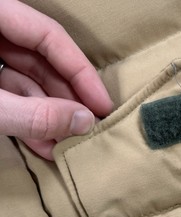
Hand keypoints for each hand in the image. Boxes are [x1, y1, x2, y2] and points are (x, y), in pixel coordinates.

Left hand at [0, 0, 112, 159]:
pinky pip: (10, 94)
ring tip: (68, 147)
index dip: (81, 73)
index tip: (102, 106)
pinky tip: (45, 146)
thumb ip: (32, 114)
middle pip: (42, 61)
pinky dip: (28, 120)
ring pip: (28, 81)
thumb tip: (84, 123)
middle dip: (67, 101)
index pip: (49, 36)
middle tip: (89, 131)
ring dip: (50, 117)